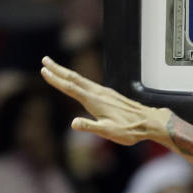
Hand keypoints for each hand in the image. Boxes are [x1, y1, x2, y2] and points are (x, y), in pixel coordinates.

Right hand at [41, 56, 167, 146]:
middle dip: (58, 69)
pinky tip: (77, 80)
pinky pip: (88, 83)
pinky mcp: (109, 94)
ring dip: (66, 72)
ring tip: (55, 67)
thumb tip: (73, 124)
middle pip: (74, 78)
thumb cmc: (129, 130)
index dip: (56, 80)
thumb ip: (90, 127)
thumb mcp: (108, 132)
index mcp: (94, 101)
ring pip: (81, 79)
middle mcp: (97, 93)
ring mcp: (104, 92)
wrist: (149, 122)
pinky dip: (77, 79)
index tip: (44, 71)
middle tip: (44, 60)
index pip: (71, 88)